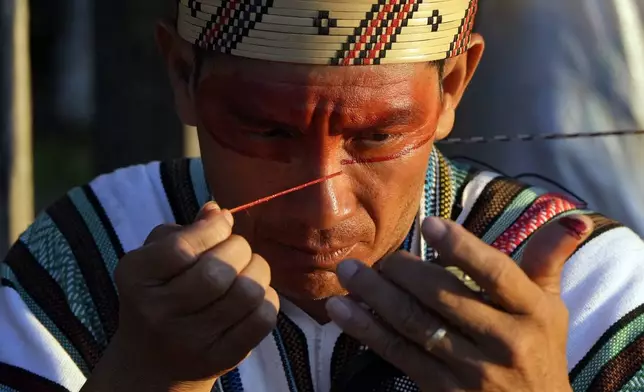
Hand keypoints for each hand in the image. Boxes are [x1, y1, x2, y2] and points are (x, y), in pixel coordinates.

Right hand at [84, 202, 278, 391]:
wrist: (151, 360)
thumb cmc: (158, 292)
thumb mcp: (155, 257)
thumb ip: (186, 230)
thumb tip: (217, 211)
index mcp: (136, 277)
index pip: (182, 247)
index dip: (213, 229)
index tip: (223, 224)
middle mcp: (159, 312)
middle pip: (218, 270)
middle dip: (239, 249)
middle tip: (236, 250)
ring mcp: (191, 340)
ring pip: (247, 292)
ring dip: (258, 271)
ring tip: (248, 270)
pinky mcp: (222, 357)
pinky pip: (262, 318)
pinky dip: (267, 298)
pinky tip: (254, 296)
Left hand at [326, 215, 592, 391]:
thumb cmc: (540, 351)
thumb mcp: (550, 308)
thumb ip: (546, 262)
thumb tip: (568, 218)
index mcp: (533, 312)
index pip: (495, 273)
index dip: (461, 247)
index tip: (427, 225)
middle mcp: (505, 341)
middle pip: (444, 298)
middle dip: (402, 272)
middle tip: (374, 255)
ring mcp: (473, 371)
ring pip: (415, 324)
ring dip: (375, 297)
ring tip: (347, 273)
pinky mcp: (444, 391)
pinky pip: (399, 354)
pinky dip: (368, 330)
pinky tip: (343, 311)